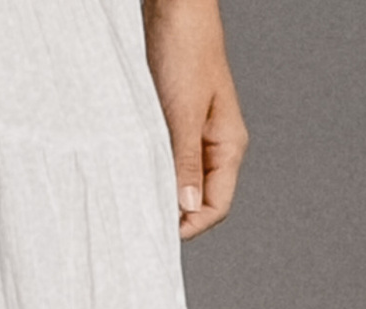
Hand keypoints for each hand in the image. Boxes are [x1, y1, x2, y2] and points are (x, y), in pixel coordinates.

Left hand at [144, 0, 248, 237]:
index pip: (217, 206)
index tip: (158, 228)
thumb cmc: (185, 48)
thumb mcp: (184, 110)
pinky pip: (169, 162)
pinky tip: (136, 173)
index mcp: (229, 145)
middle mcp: (216, 146)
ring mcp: (198, 136)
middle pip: (200, 201)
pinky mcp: (178, 125)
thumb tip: (187, 207)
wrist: (176, 7)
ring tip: (136, 197)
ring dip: (162, 193)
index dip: (191, 225)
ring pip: (183, 183)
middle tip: (140, 218)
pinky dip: (155, 172)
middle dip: (175, 214)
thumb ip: (186, 161)